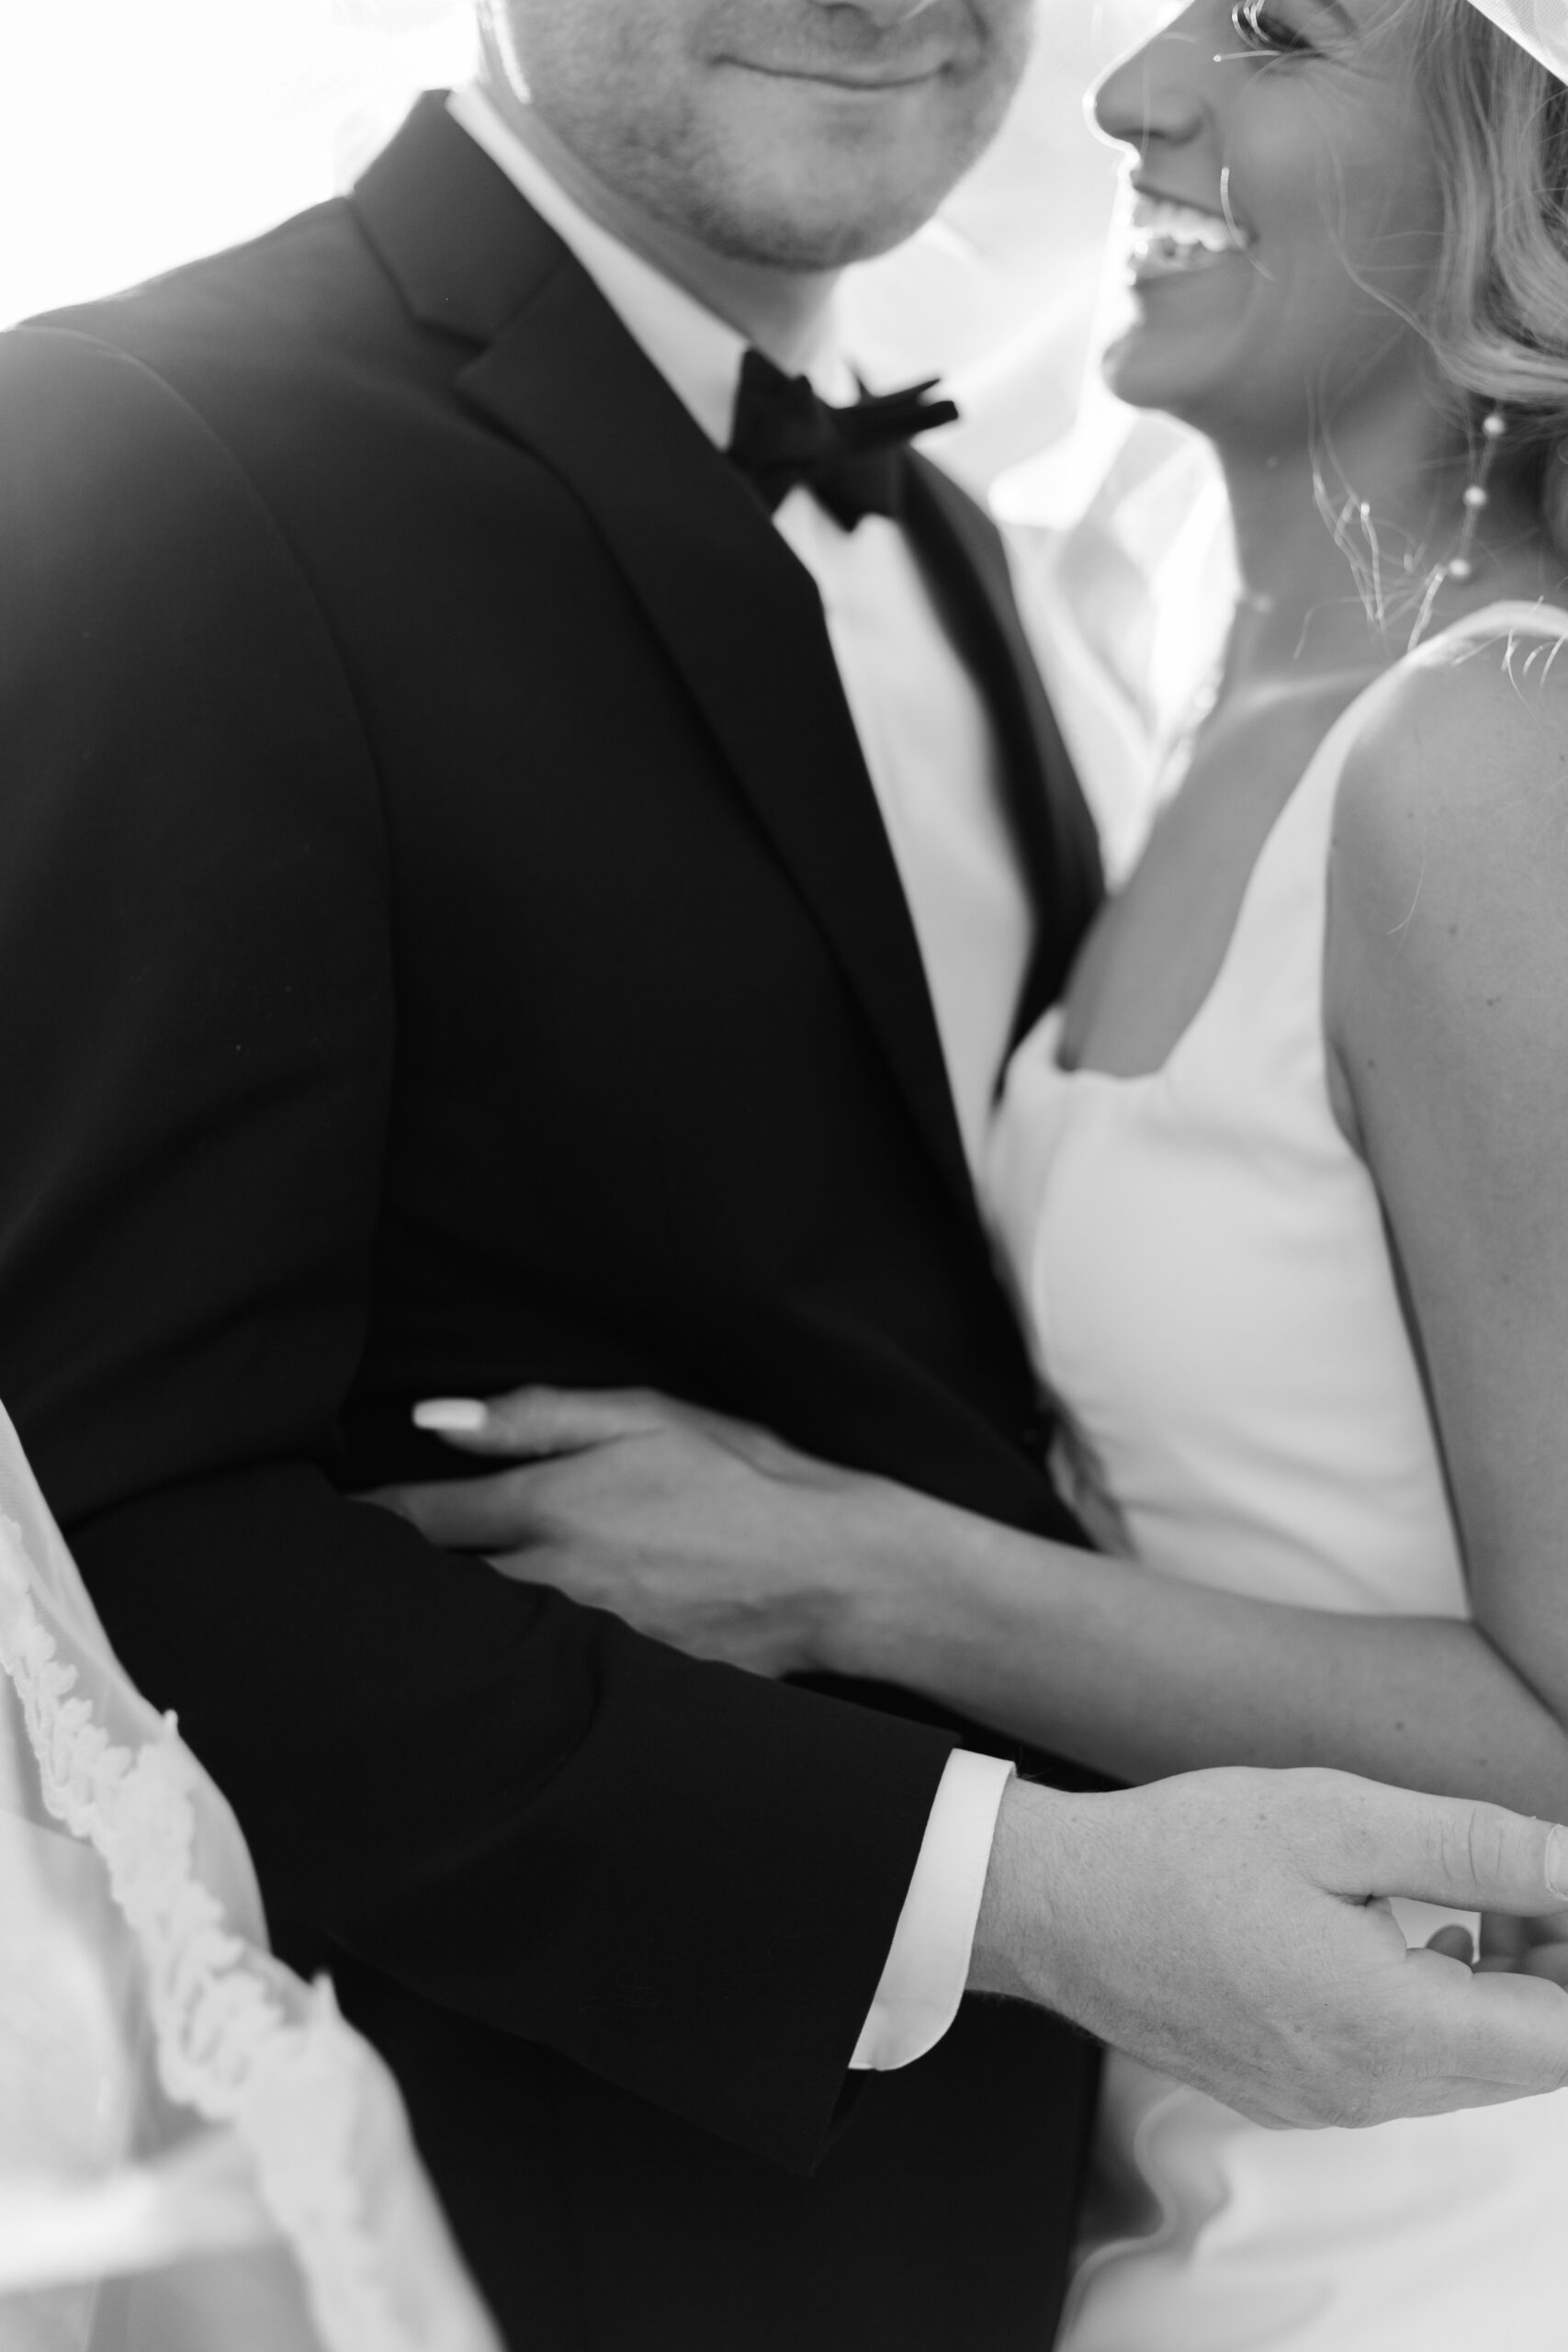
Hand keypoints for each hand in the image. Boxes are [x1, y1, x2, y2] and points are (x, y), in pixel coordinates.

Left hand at [362, 1385, 896, 1677]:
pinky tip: (480, 1678)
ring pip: (477, 1643)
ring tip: (384, 1640)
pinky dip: (501, 1673)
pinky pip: (536, 1679)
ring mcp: (583, 1639)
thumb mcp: (643, 1415)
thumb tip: (431, 1420)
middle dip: (381, 1593)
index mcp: (552, 1502)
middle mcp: (554, 1578)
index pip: (421, 1519)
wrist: (833, 1569)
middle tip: (327, 1594)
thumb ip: (533, 1416)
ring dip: (434, 1636)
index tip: (325, 1527)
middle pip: (432, 1595)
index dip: (362, 1523)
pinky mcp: (619, 1681)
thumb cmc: (743, 1474)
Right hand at [973, 1767, 1567, 2127]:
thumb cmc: (1180, 1853)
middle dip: (1552, 1972)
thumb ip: (1474, 1847)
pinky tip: (1408, 1932)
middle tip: (1531, 1877)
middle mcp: (1369, 2091)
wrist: (1055, 1907)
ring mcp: (1328, 2104)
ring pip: (1472, 2070)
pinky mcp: (1294, 2095)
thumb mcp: (1335, 1820)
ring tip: (1476, 1895)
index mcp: (1390, 2029)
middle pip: (1529, 2062)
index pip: (1562, 2039)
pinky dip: (1441, 2011)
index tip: (1554, 1885)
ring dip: (1501, 1992)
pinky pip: (1410, 2074)